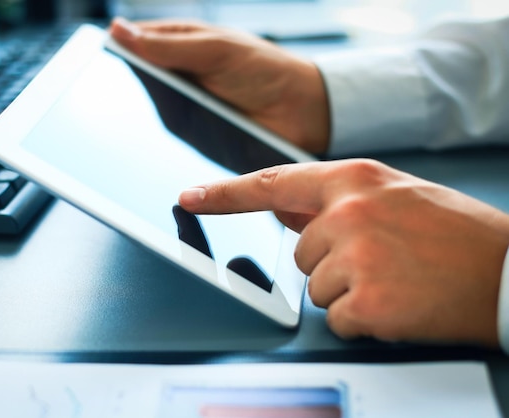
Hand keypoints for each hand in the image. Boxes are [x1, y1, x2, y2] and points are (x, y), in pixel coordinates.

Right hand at [109, 17, 330, 153]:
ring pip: (148, 110)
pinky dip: (160, 138)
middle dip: (123, 87)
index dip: (116, 49)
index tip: (94, 59)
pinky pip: (168, 137)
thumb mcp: (215, 51)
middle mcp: (179, 75)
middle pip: (137, 80)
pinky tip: (153, 142)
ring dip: (139, 116)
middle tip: (107, 96)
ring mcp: (185, 107)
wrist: (303, 113)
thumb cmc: (265, 69)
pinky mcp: (194, 136)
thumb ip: (168, 47)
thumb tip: (119, 31)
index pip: (136, 42)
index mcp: (182, 44)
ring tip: (128, 122)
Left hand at [179, 159, 508, 346]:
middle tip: (383, 261)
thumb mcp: (393, 195)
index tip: (192, 196)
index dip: (226, 193)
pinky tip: (399, 303)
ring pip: (315, 290)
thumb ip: (335, 201)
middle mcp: (348, 213)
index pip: (273, 184)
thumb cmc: (455, 234)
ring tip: (395, 279)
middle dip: (331, 264)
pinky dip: (365, 320)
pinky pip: (339, 320)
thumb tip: (287, 209)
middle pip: (299, 254)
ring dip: (349, 293)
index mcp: (354, 179)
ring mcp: (356, 257)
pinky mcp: (367, 301)